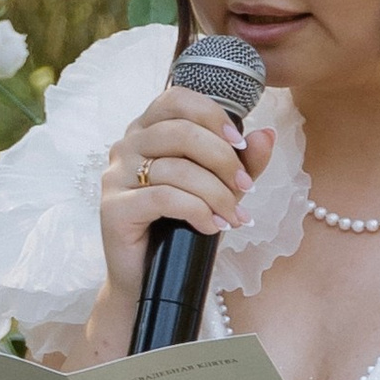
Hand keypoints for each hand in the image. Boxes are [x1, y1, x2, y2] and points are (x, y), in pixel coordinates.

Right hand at [96, 92, 274, 325]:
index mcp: (148, 131)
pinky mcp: (113, 208)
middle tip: (245, 187)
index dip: (212, 115)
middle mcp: (126, 146)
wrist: (149, 280)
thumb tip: (265, 135)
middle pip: (180, 131)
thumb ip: (243, 162)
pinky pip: (164, 197)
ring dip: (215, 193)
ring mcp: (115, 176)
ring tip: (234, 216)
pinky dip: (197, 210)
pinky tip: (211, 226)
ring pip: (175, 167)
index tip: (240, 144)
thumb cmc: (181, 228)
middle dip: (222, 159)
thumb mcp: (220, 189)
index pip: (176, 100)